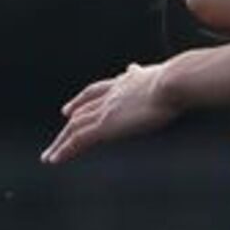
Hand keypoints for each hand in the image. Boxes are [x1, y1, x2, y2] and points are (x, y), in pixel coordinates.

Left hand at [41, 63, 182, 163]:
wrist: (173, 82)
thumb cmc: (179, 81)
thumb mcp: (166, 76)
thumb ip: (160, 76)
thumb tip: (168, 69)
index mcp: (124, 83)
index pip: (96, 91)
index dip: (82, 100)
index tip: (70, 107)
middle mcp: (110, 95)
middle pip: (82, 109)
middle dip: (70, 118)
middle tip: (60, 127)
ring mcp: (106, 111)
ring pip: (75, 127)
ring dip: (61, 142)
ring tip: (50, 155)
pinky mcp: (106, 126)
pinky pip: (79, 140)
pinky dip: (65, 150)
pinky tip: (54, 159)